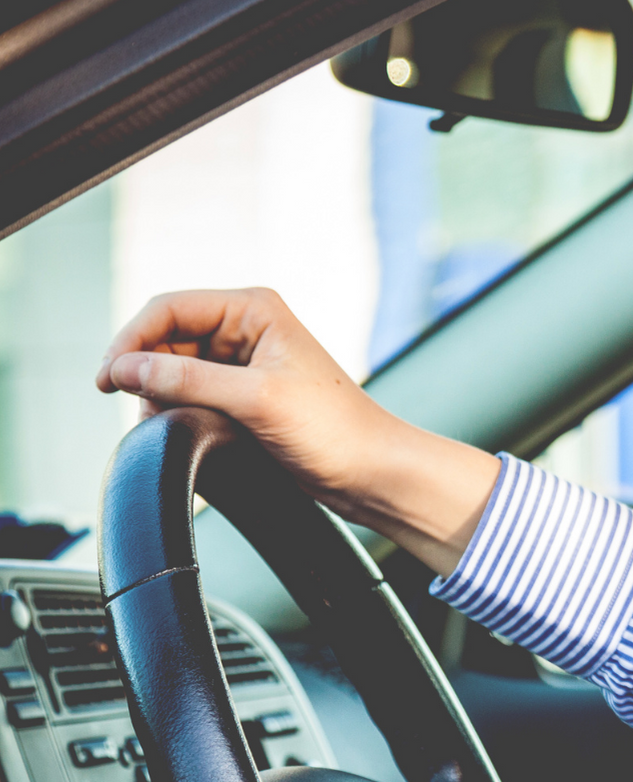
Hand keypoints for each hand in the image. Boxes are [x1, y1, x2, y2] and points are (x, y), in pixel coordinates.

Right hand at [97, 287, 499, 575]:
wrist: (374, 472)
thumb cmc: (335, 430)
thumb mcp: (255, 399)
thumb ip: (187, 379)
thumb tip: (126, 368)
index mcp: (254, 309)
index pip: (167, 309)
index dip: (130, 341)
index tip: (108, 380)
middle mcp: (248, 329)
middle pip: (166, 339)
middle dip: (146, 373)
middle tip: (142, 411)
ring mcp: (245, 363)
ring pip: (175, 369)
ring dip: (162, 396)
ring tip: (169, 425)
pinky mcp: (246, 396)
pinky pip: (193, 394)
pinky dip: (179, 411)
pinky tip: (184, 432)